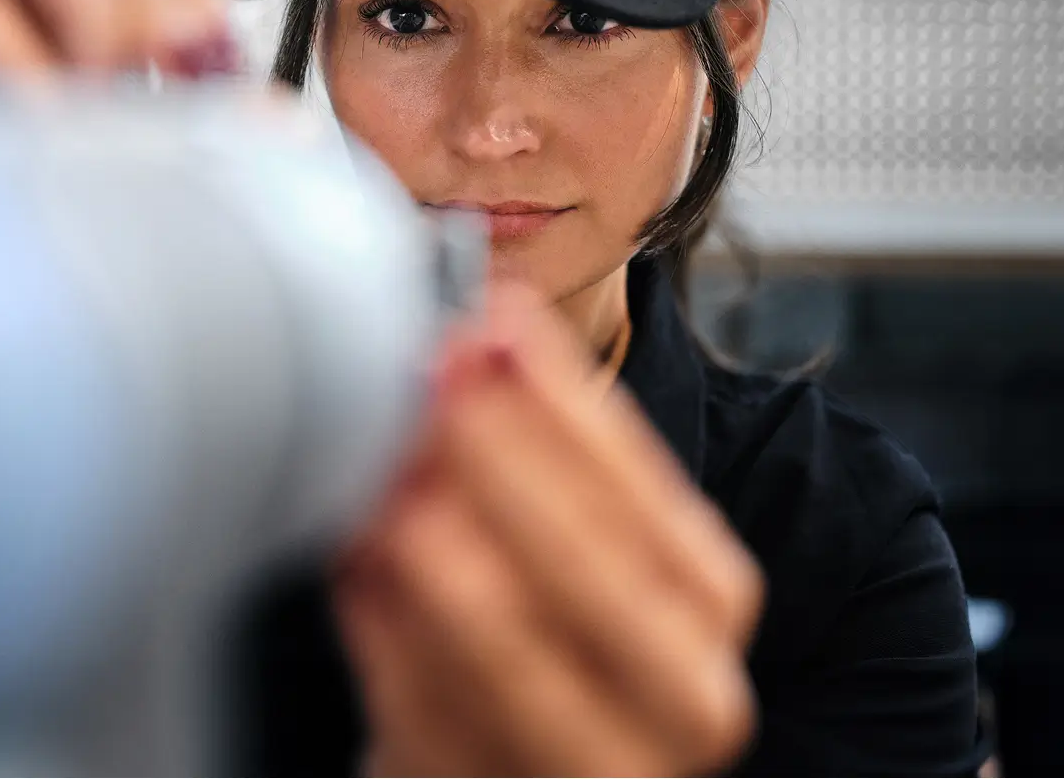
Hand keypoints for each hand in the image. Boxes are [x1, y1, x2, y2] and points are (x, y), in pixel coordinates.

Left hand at [335, 284, 763, 776]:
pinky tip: (356, 571)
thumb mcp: (564, 536)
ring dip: (441, 562)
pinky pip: (434, 724)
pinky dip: (387, 642)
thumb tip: (466, 339)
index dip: (564, 406)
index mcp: (706, 601)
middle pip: (599, 579)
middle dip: (507, 468)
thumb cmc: (538, 625)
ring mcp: (597, 765)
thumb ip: (532, 449)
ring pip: (519, 667)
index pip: (648, 496)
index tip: (495, 329)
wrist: (510, 761)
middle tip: (431, 389)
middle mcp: (683, 695)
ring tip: (387, 488)